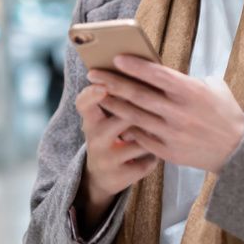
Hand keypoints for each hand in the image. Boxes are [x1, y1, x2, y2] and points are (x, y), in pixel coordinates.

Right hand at [75, 82, 159, 224]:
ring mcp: (106, 159)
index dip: (92, 94)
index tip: (102, 86)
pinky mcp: (121, 176)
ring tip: (159, 130)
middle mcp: (94, 139)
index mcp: (91, 120)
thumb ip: (117, 99)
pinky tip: (157, 151)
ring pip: (140, 138)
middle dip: (141, 109)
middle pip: (120, 117)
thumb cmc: (113, 136)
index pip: (84, 103)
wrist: (104, 176)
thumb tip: (140, 67)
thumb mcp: (106, 119)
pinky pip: (148, 158)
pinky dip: (156, 153)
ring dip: (153, 133)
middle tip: (156, 103)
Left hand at [86, 55, 243, 173]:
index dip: (135, 66)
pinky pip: (141, 137)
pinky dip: (125, 127)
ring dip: (113, 104)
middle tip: (93, 73)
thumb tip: (160, 70)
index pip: (157, 74)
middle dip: (113, 82)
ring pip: (135, 116)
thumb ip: (187, 78)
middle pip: (139, 95)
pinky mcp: (168, 151)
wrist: (238, 151)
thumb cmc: (224, 113)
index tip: (116, 58)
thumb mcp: (213, 87)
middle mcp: (179, 112)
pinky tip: (112, 118)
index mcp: (191, 92)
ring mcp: (172, 133)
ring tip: (97, 93)